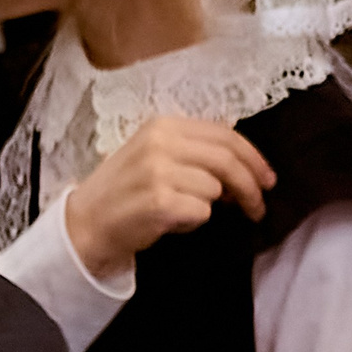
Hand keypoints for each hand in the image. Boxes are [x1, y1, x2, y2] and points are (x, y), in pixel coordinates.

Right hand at [64, 116, 274, 280]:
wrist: (84, 226)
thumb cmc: (126, 192)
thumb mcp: (157, 156)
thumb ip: (198, 153)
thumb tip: (247, 169)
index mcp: (164, 125)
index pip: (225, 135)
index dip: (253, 158)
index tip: (268, 178)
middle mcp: (161, 143)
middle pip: (227, 160)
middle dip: (251, 185)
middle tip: (259, 206)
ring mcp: (158, 171)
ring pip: (215, 189)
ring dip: (210, 206)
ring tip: (186, 210)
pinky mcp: (158, 202)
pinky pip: (200, 212)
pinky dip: (194, 221)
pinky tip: (171, 221)